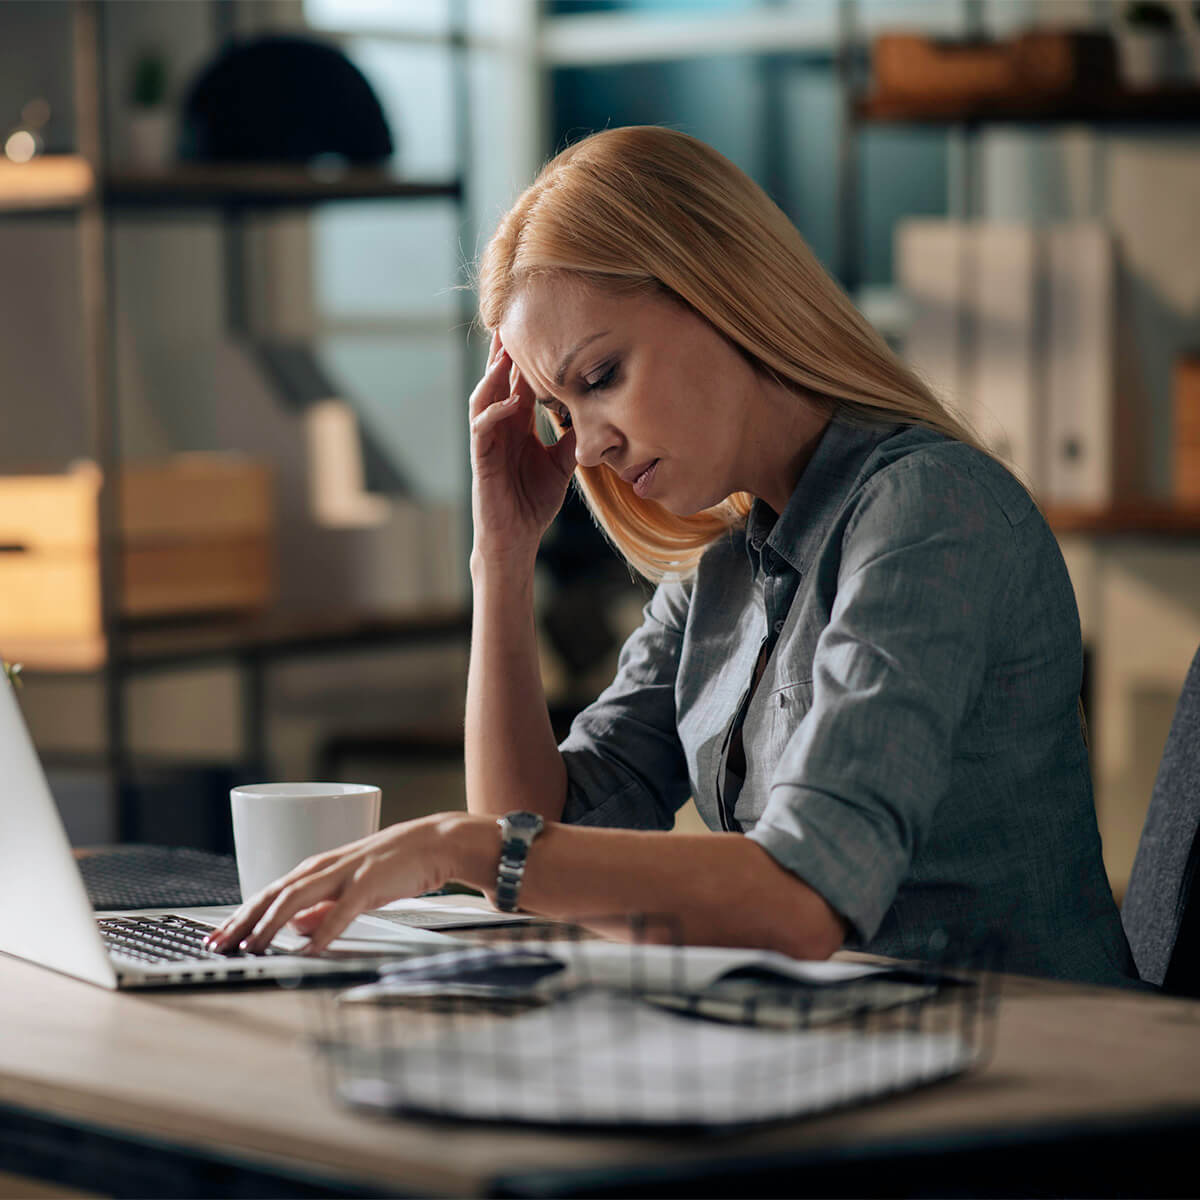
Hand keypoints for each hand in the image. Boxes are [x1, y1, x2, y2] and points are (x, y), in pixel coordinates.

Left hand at [203, 813, 480, 956]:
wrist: (435, 842)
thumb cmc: (393, 865)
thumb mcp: (350, 887)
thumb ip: (322, 907)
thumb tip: (294, 929)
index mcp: (317, 869)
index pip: (268, 893)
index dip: (240, 915)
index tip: (215, 938)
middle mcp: (324, 867)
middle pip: (273, 895)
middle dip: (242, 921)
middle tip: (217, 945)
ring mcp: (346, 873)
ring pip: (298, 898)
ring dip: (270, 924)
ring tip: (251, 947)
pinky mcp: (370, 883)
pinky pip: (341, 910)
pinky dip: (322, 929)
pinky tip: (308, 948)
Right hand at [469, 330, 576, 562]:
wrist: (517, 539)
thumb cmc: (533, 502)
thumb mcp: (562, 464)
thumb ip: (571, 438)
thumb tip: (596, 415)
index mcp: (517, 425)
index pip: (519, 382)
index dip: (527, 357)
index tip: (539, 328)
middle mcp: (499, 427)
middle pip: (497, 379)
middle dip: (504, 352)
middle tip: (513, 320)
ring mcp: (487, 441)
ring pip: (483, 396)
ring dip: (494, 373)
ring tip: (507, 351)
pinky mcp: (480, 459)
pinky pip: (481, 427)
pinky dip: (494, 411)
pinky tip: (510, 400)